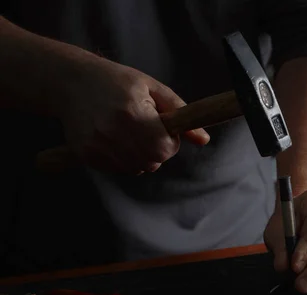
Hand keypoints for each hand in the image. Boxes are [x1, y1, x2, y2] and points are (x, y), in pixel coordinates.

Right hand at [59, 57, 209, 173]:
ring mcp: (97, 146)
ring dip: (141, 157)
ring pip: (136, 169)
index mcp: (132, 114)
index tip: (164, 129)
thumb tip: (203, 140)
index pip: (165, 149)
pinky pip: (117, 169)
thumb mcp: (152, 88)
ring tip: (131, 133)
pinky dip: (123, 159)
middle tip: (148, 131)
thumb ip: (179, 112)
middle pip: (153, 162)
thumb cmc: (117, 81)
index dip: (170, 142)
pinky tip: (116, 139)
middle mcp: (112, 132)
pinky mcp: (86, 154)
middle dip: (158, 151)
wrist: (71, 81)